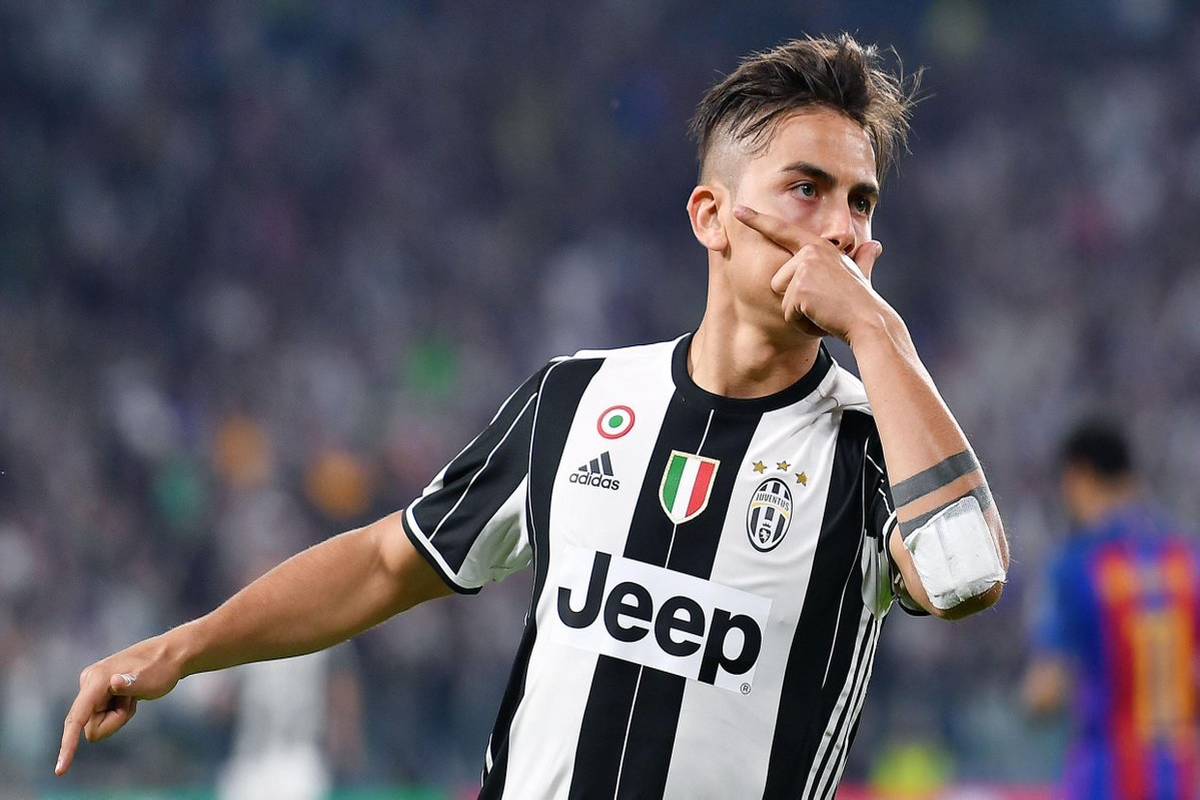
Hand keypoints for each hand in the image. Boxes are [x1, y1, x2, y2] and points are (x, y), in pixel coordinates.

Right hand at [56, 634, 184, 776]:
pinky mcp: (98, 694)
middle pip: (90, 727)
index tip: (60, 770)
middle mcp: (88, 683)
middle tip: (133, 701)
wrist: (169, 656)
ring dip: (118, 717)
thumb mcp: (150, 679)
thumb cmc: (160, 668)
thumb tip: (114, 682)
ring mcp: (92, 689)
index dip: (68, 743)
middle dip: (114, 721)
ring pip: (97, 724)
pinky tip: (130, 698)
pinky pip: (103, 718)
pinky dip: (119, 713)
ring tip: (132, 698)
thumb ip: (131, 684)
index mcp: (96, 680)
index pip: (76, 718)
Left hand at [732, 205, 889, 342]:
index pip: (782, 230)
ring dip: (798, 311)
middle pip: (777, 280)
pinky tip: (821, 317)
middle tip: (822, 301)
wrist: (868, 321)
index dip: (757, 220)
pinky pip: (787, 312)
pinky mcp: (799, 289)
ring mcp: (804, 269)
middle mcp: (810, 252)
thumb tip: (875, 245)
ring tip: (822, 309)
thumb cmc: (862, 301)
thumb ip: (862, 258)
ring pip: (781, 296)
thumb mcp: (859, 274)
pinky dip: (802, 322)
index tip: (738, 211)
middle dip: (794, 298)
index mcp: (818, 246)